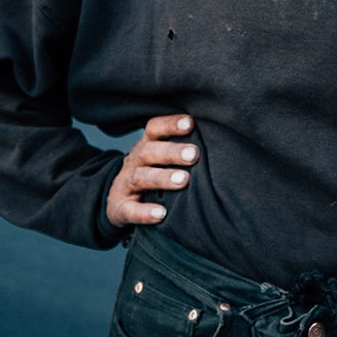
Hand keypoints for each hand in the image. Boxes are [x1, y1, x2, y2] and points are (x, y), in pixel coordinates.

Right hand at [106, 114, 197, 228]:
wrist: (118, 202)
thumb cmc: (151, 175)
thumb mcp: (159, 160)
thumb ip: (181, 151)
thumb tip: (219, 145)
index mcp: (145, 146)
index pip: (154, 129)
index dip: (170, 124)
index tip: (190, 123)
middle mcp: (133, 162)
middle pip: (148, 151)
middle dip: (171, 152)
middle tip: (193, 155)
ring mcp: (125, 185)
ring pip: (140, 178)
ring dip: (162, 178)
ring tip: (183, 180)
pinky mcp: (120, 208)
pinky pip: (130, 210)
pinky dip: (145, 212)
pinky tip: (161, 213)